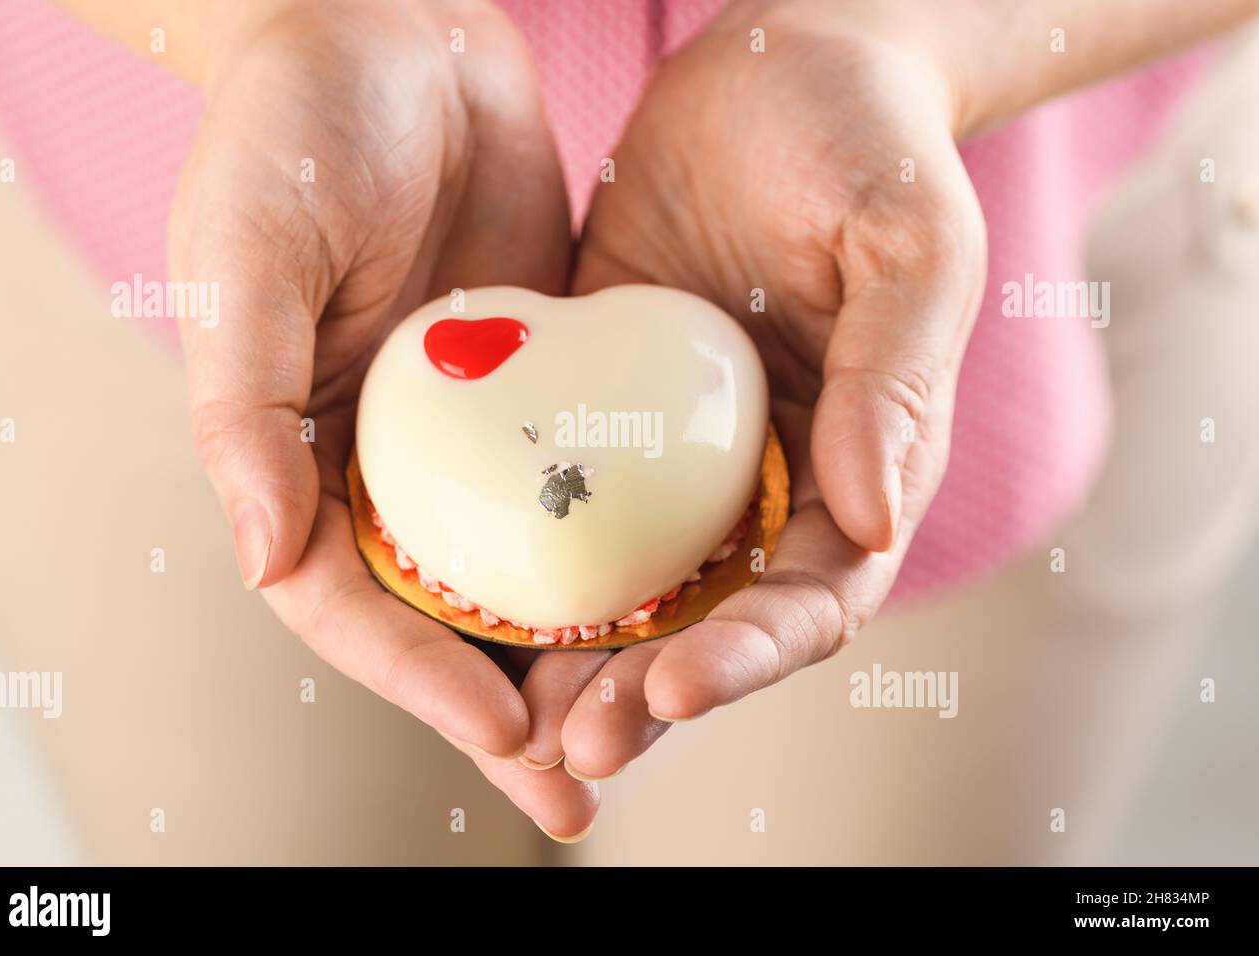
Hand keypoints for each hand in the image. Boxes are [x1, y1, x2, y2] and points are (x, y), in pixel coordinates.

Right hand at [167, 0, 596, 837]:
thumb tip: (261, 556)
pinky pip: (587, 483)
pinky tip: (683, 600)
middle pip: (447, 614)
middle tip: (584, 788)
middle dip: (512, 706)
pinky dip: (624, 548)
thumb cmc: (291, 135)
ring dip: (580, 652)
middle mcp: (388, 462)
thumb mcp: (247, 260)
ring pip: (526, 568)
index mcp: (299, 455)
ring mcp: (473, 431)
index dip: (417, 676)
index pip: (351, 601)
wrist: (391, 34)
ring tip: (649, 726)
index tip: (501, 731)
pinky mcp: (543, 386)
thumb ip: (246, 407)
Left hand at [524, 0, 986, 778]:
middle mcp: (764, 482)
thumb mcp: (907, 246)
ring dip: (572, 658)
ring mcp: (676, 453)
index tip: (675, 688)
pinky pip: (558, 499)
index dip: (749, 655)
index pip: (812, 598)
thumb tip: (875, 522)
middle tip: (572, 744)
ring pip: (626, 586)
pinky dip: (522, 560)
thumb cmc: (867, 143)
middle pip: (710, 622)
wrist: (780, 63)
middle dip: (645, 691)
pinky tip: (463, 597)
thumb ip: (896, 381)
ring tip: (510, 717)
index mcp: (856, 467)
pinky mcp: (600, 408)